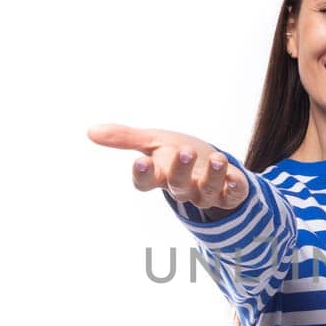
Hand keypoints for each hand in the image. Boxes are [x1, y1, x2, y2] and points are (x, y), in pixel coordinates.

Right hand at [87, 123, 249, 214]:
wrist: (213, 166)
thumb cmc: (179, 153)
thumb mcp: (155, 141)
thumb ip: (125, 138)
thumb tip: (90, 131)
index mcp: (162, 175)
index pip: (146, 182)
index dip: (142, 175)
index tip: (140, 162)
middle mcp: (183, 188)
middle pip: (177, 186)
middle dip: (179, 170)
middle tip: (182, 151)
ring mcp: (206, 193)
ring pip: (206, 191)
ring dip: (211, 176)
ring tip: (216, 158)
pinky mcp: (230, 193)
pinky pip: (232, 194)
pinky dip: (234, 185)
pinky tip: (235, 175)